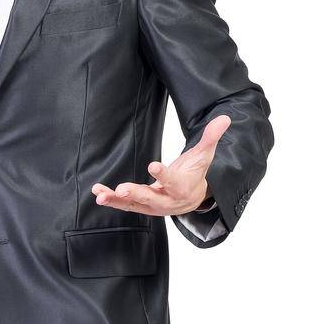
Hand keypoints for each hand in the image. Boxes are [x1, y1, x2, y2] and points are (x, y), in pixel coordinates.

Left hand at [91, 112, 230, 217]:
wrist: (192, 198)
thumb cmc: (196, 173)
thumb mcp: (205, 155)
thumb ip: (211, 137)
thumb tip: (225, 118)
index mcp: (182, 187)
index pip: (173, 181)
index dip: (163, 174)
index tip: (153, 165)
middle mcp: (167, 200)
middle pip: (151, 198)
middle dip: (136, 193)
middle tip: (121, 189)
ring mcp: (152, 205)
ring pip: (133, 204)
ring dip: (116, 200)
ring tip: (101, 195)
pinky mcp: (141, 206)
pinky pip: (125, 204)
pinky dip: (111, 200)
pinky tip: (98, 194)